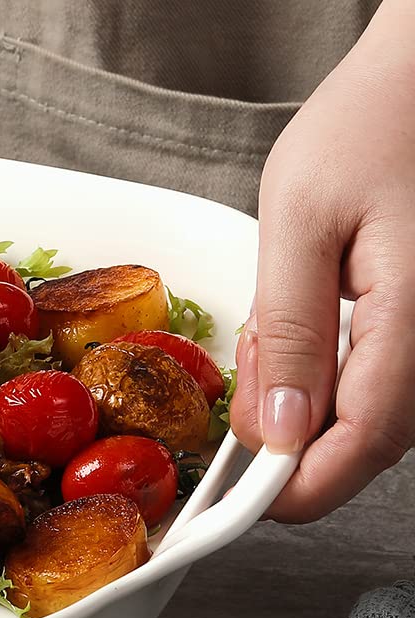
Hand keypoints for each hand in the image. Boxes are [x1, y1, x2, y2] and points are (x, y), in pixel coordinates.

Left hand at [230, 24, 414, 519]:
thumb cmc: (373, 124)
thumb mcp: (301, 220)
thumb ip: (289, 331)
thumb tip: (274, 430)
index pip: (357, 452)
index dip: (288, 489)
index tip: (230, 492)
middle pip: (369, 444)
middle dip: (291, 439)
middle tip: (247, 370)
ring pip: (379, 416)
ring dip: (312, 403)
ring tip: (278, 325)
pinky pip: (388, 378)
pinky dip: (336, 372)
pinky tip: (312, 317)